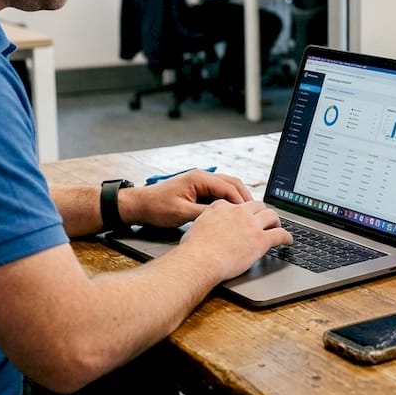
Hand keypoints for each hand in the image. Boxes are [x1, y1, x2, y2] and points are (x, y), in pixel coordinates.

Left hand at [124, 170, 253, 228]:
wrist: (140, 205)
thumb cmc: (157, 207)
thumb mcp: (181, 213)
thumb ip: (205, 214)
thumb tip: (224, 217)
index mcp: (199, 179)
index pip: (228, 188)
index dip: (241, 201)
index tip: (250, 214)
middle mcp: (202, 177)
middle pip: (232, 183)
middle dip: (245, 197)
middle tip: (255, 212)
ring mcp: (200, 182)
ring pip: (227, 187)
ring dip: (238, 198)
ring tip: (247, 213)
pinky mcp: (198, 189)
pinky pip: (219, 192)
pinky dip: (228, 200)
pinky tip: (232, 213)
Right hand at [180, 200, 291, 280]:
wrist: (199, 261)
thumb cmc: (193, 250)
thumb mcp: (196, 226)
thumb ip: (207, 221)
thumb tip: (208, 227)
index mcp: (221, 207)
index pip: (237, 203)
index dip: (244, 210)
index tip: (245, 216)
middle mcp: (238, 212)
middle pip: (257, 205)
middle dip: (262, 211)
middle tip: (264, 220)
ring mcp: (251, 224)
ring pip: (271, 215)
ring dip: (276, 221)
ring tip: (277, 227)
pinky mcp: (261, 239)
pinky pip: (280, 234)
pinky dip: (287, 237)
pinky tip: (289, 241)